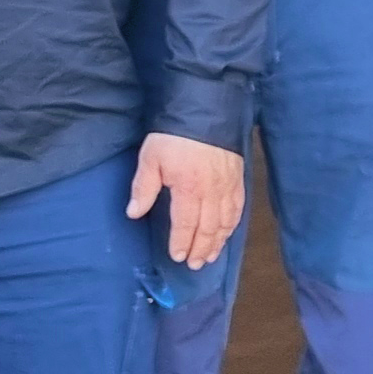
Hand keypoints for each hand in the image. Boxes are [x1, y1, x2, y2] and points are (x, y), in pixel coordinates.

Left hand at [127, 132, 247, 267]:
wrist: (206, 109)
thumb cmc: (174, 135)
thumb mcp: (151, 157)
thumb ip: (143, 187)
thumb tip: (134, 213)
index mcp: (188, 188)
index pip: (185, 224)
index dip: (181, 243)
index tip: (177, 256)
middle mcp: (211, 192)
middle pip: (208, 228)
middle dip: (200, 249)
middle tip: (194, 264)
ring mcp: (228, 186)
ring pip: (225, 222)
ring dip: (217, 242)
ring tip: (209, 256)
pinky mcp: (238, 179)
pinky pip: (238, 208)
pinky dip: (232, 225)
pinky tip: (227, 233)